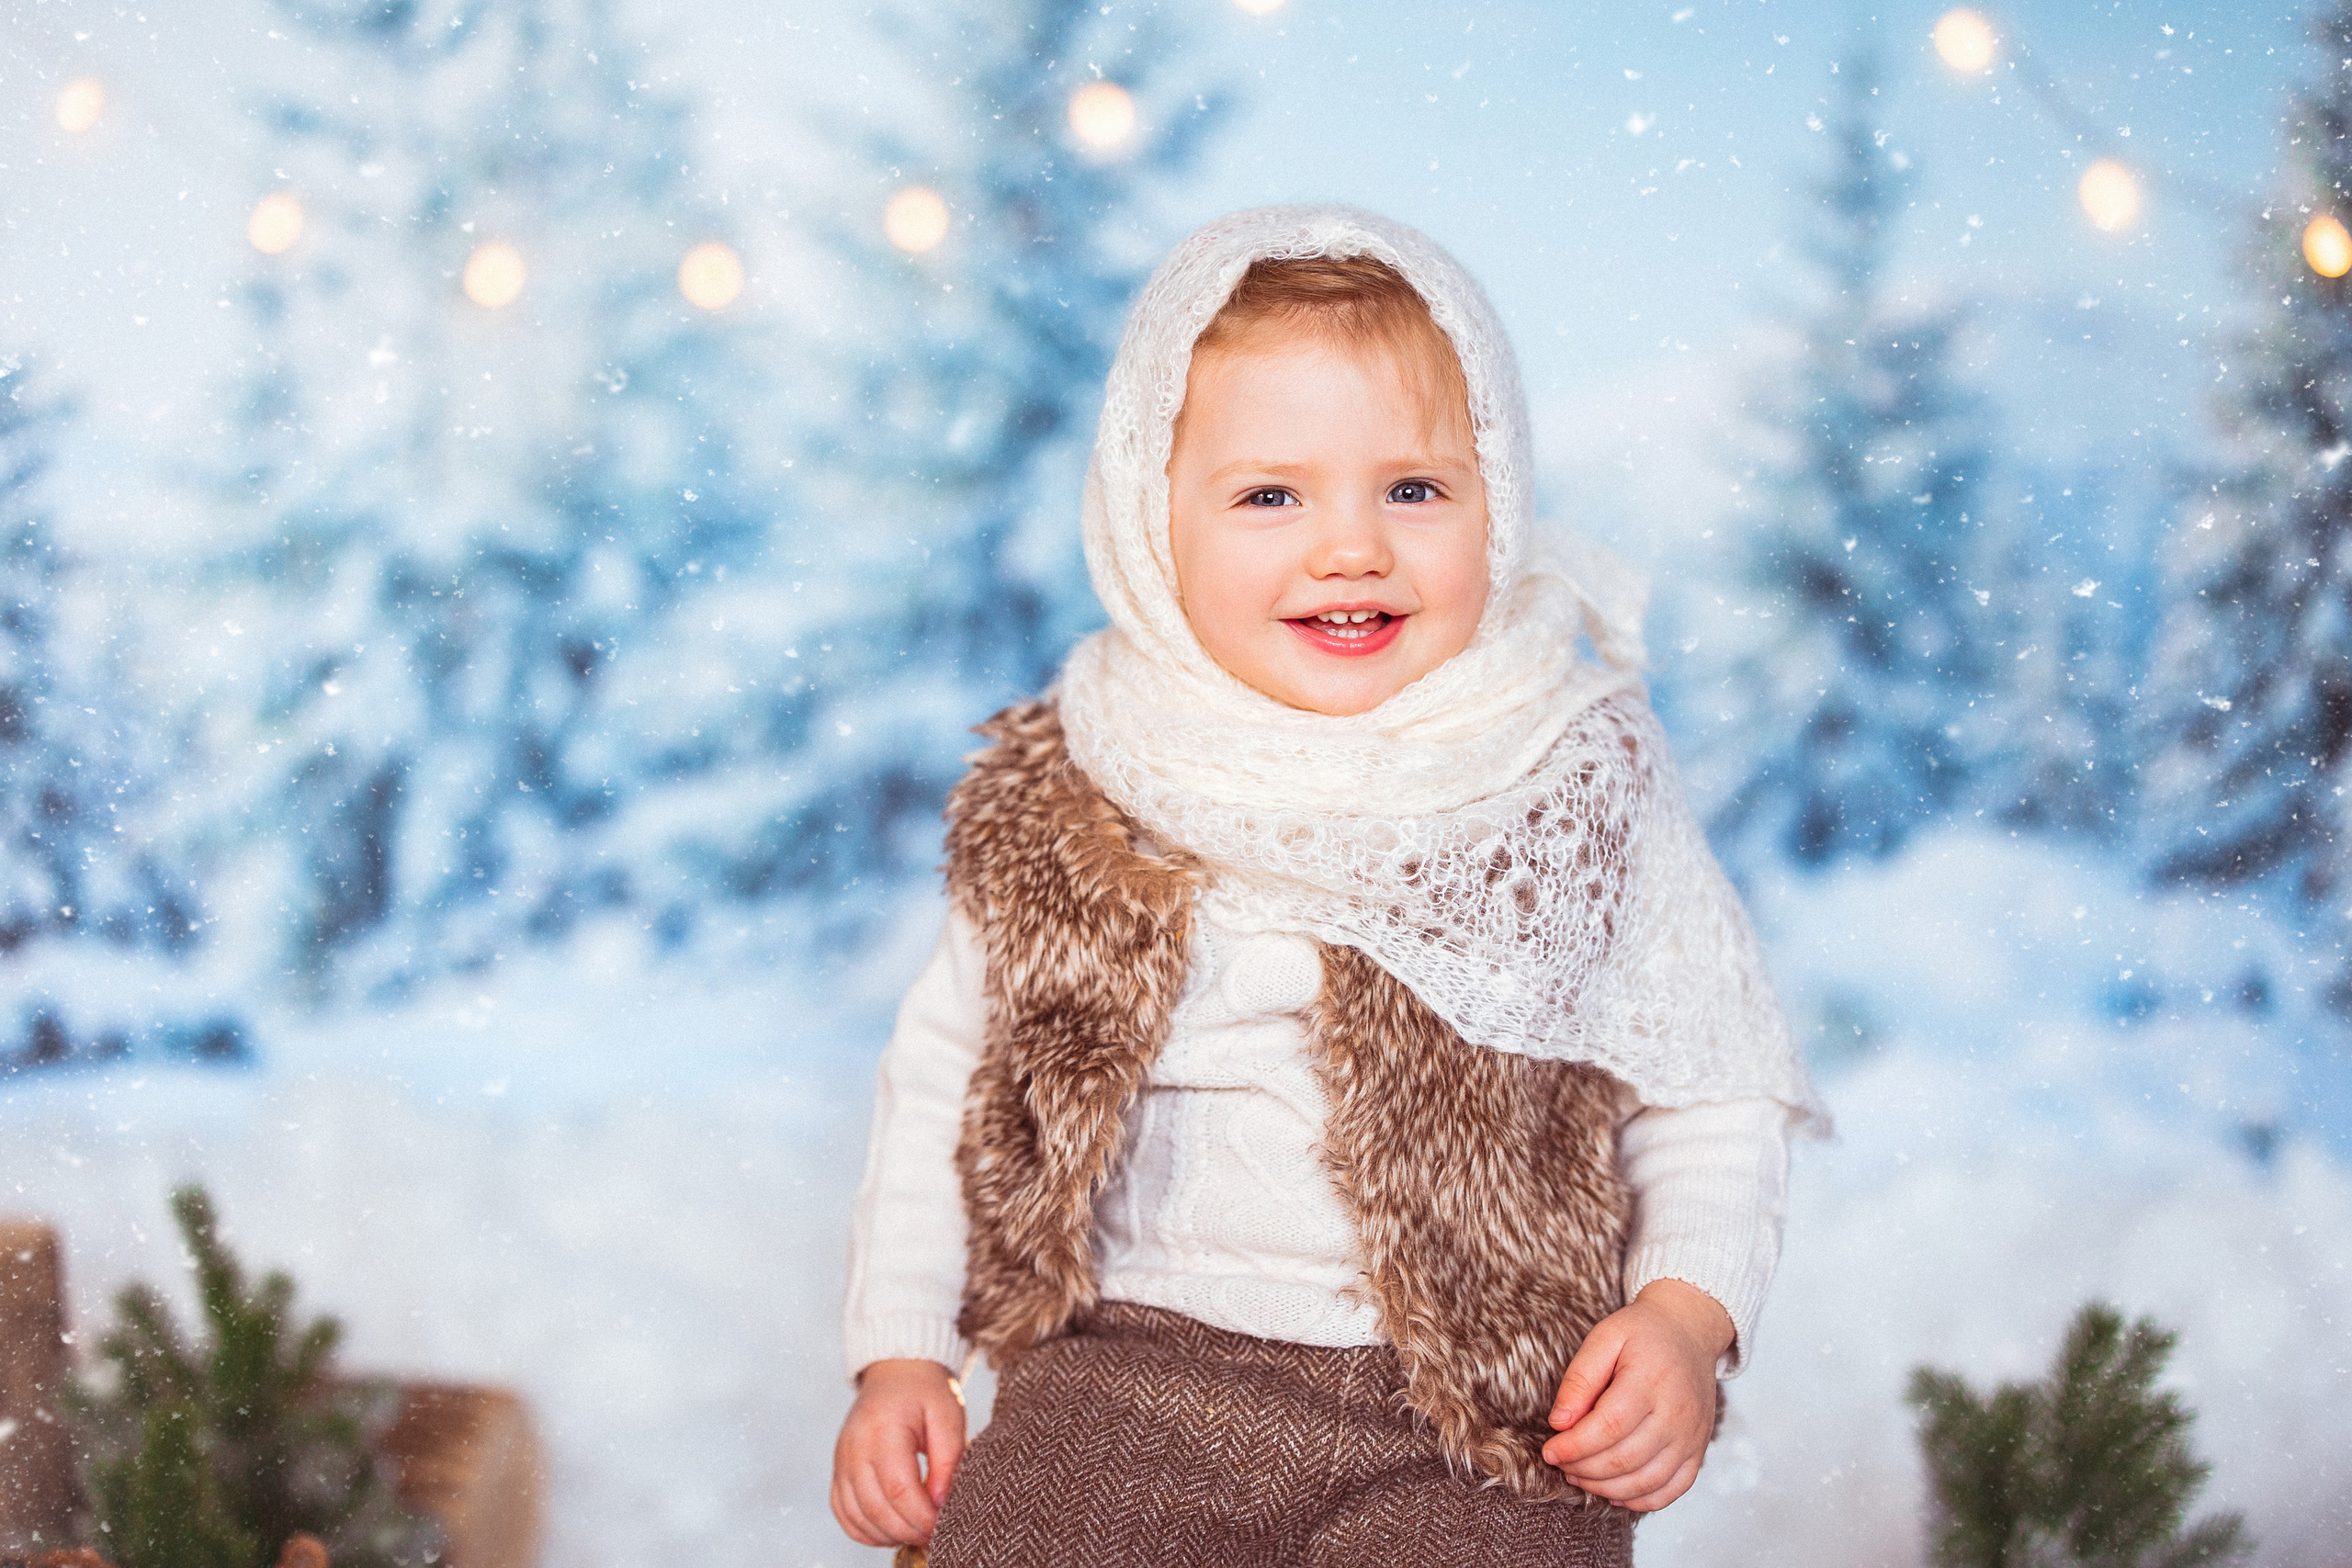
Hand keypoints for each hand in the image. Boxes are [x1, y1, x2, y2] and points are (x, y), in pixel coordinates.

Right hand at [831, 1358, 967, 1546]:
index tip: (944, 1525)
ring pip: (857, 1516)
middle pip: (876, 1508)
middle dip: (908, 1531)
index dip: (922, 1516)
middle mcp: (854, 1447)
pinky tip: (891, 1530)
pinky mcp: (838, 1469)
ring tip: (916, 1532)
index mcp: (883, 1429)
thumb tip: (941, 1503)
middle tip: (934, 1535)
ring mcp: (841, 1459)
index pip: (899, 1488)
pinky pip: (843, 1512)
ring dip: (888, 1535)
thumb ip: (949, 1459)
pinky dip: (865, 1530)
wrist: (896, 1371)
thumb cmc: (926, 1392)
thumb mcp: (949, 1415)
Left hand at [1540, 1279, 1732, 1511]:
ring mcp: (1692, 1435)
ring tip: (1579, 1476)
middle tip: (1560, 1463)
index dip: (1575, 1446)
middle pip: (1626, 1458)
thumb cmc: (1641, 1334)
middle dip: (1584, 1468)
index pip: (1610, 1426)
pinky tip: (1614, 1493)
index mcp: (1651, 1380)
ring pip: (1647, 1481)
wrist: (1689, 1332)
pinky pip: (1672, 1489)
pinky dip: (1641, 1500)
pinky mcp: (1698, 1450)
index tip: (1549, 1451)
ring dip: (1606, 1488)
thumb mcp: (1604, 1338)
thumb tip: (1560, 1423)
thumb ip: (1580, 1379)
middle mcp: (1677, 1413)